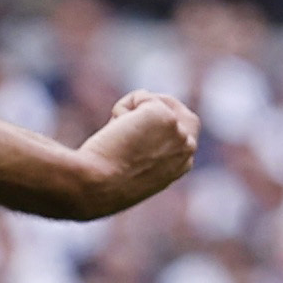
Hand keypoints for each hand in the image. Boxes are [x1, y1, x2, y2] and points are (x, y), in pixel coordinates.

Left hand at [69, 88, 198, 217]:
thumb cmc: (101, 184)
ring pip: (156, 102)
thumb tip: (129, 132)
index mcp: (182, 165)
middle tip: (128, 115)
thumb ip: (142, 154)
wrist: (96, 186)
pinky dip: (120, 107)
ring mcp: (178, 131)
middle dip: (156, 107)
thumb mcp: (131, 172)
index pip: (183, 135)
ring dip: (131, 111)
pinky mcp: (163, 116)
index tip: (136, 132)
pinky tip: (112, 130)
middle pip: (182, 113)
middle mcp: (187, 148)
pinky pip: (140, 96)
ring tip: (114, 134)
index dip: (159, 128)